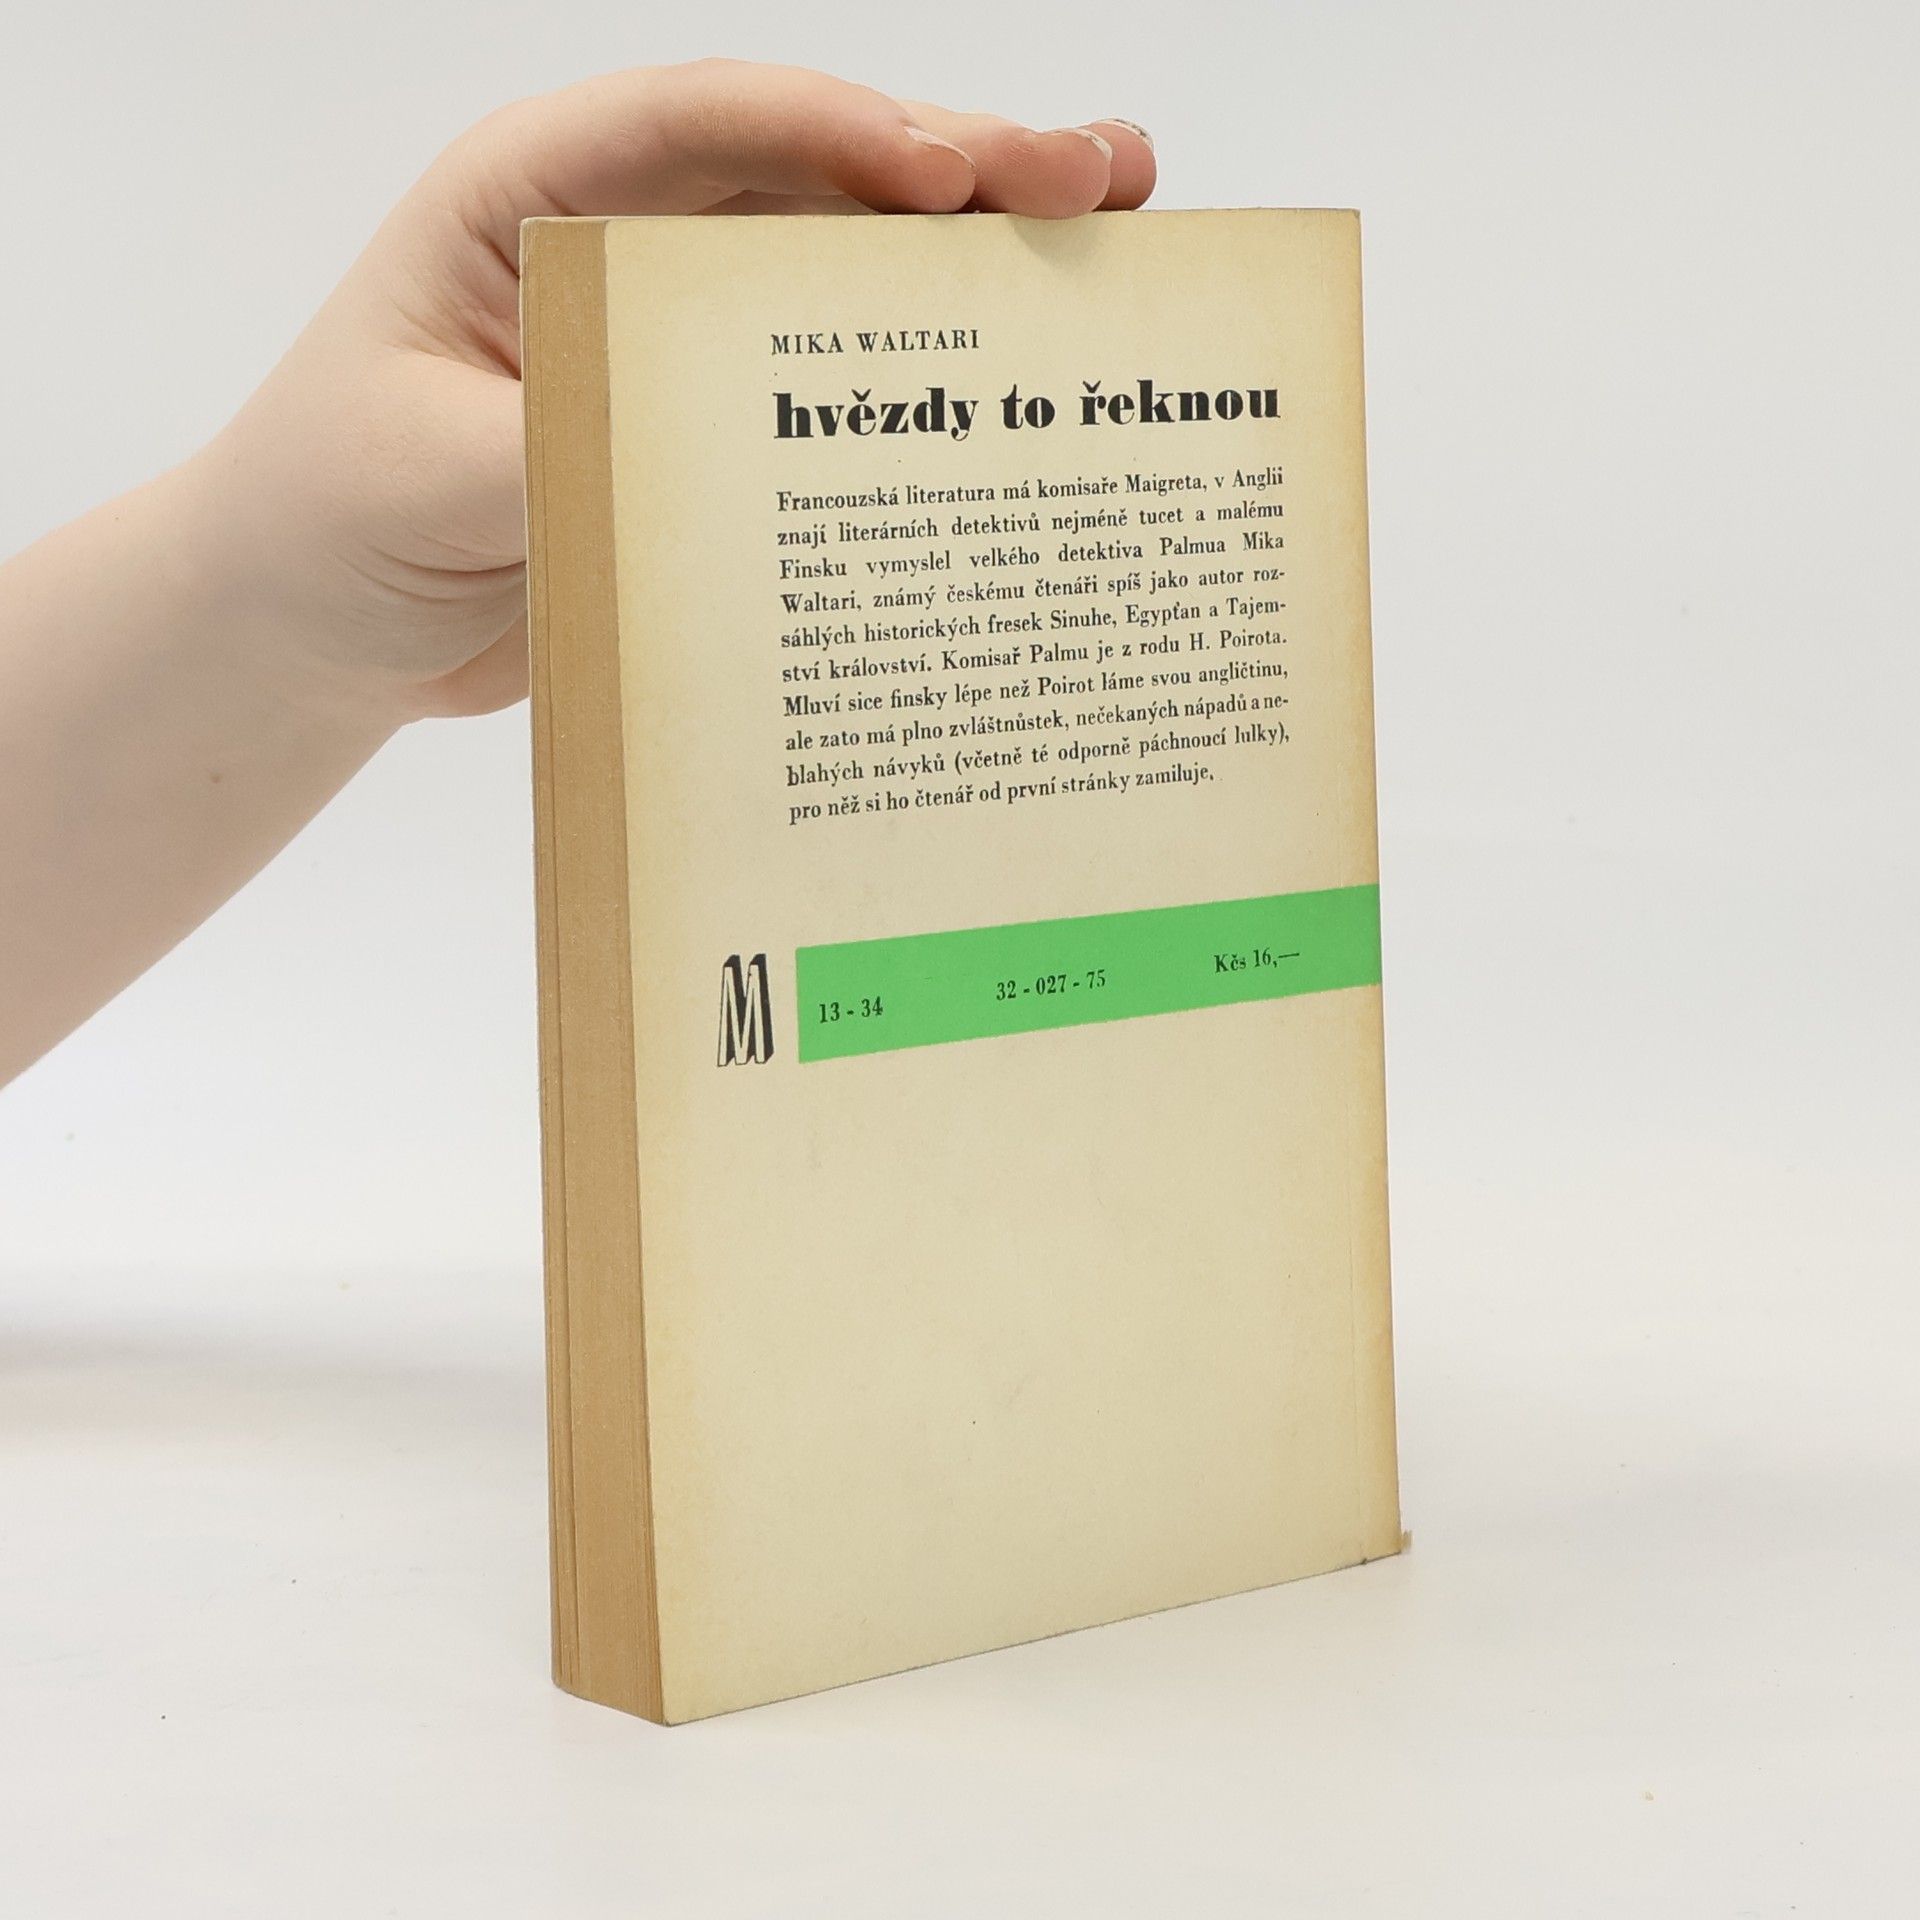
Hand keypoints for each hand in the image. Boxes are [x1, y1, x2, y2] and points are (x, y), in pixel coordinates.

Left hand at [194, 60, 1156, 723]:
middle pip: (814, 178)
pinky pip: (841, 384)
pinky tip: (1029, 367)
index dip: (836, 131)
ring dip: (981, 252)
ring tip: (1115, 231)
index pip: (703, 125)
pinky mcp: (718, 430)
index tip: (947, 171)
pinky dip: (935, 370)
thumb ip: (556, 444)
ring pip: (851, 267)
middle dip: (961, 169)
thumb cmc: (329, 515)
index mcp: (534, 199)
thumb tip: (713, 449)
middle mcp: (629, 244)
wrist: (318, 623)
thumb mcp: (426, 472)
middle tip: (1096, 178)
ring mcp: (683, 335)